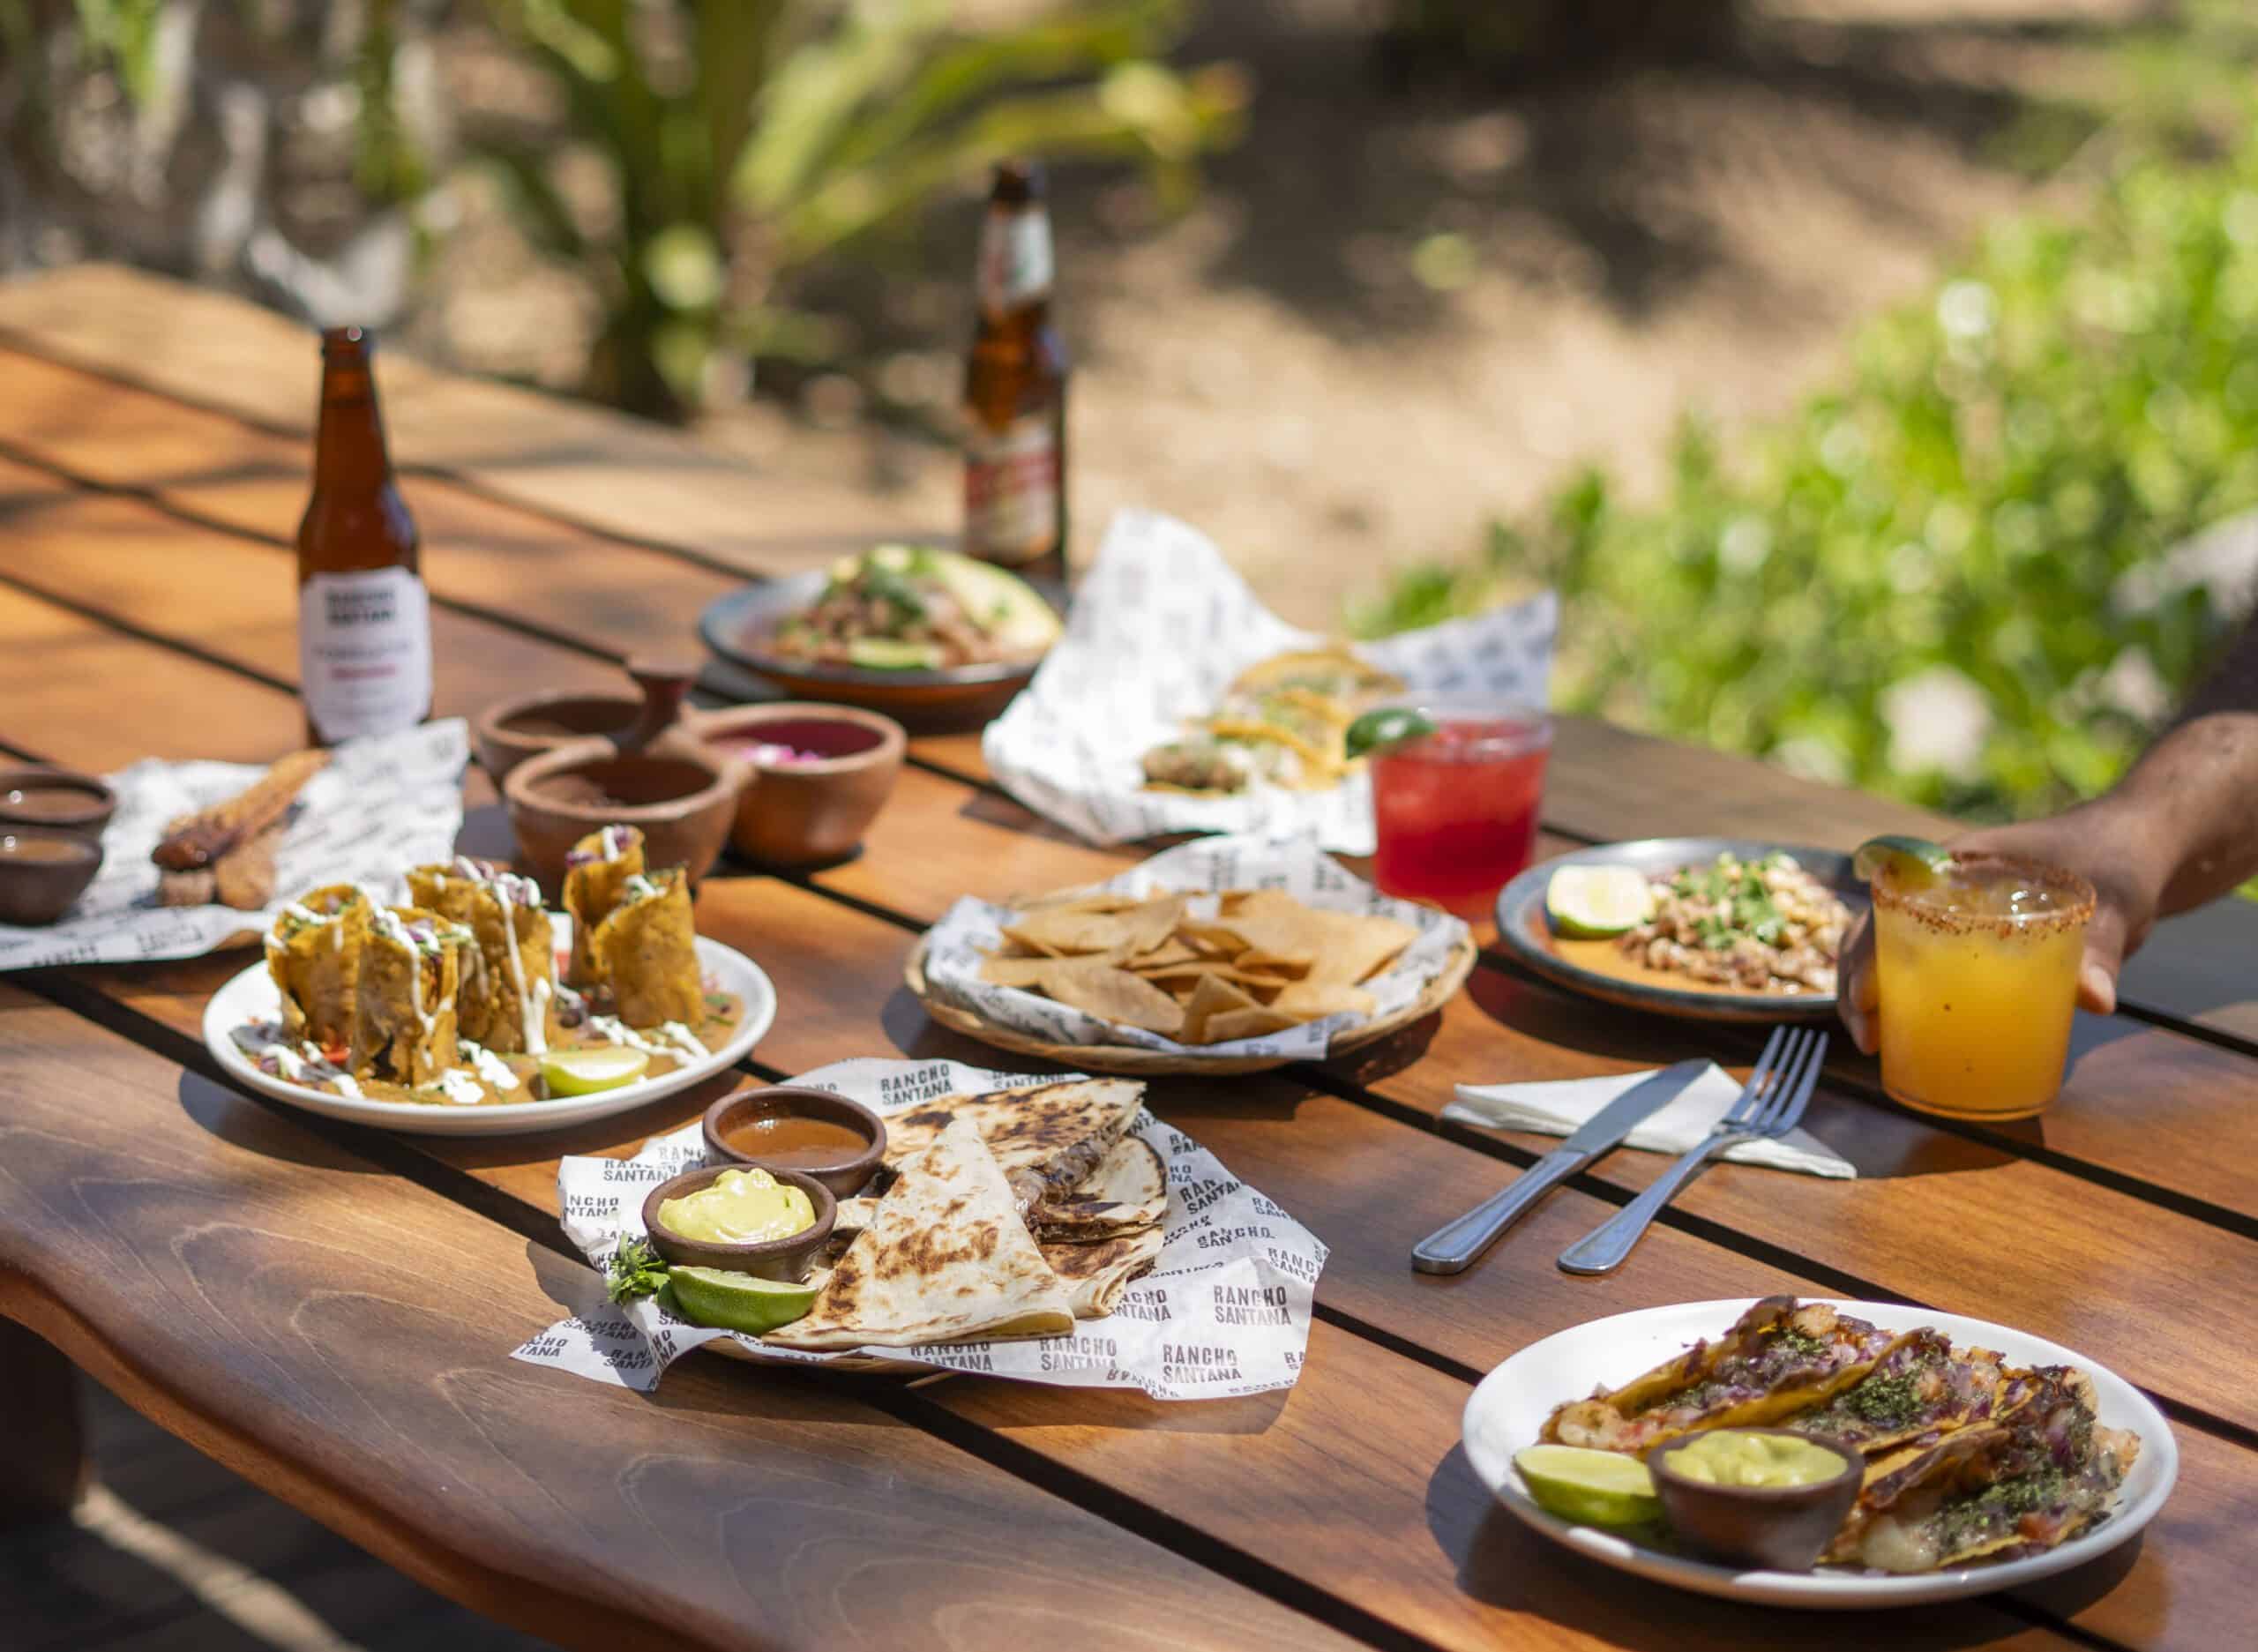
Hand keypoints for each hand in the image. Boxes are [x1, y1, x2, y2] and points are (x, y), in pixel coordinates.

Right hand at [1836, 802, 2166, 1054]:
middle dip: (1856, 983)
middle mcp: (1943, 889)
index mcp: (1957, 865)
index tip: (1867, 996)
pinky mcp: (1977, 940)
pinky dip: (1910, 998)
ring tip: (1876, 1045)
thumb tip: (2095, 1000)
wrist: (2138, 850)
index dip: (1863, 949)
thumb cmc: (2115, 859)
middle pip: (1873, 932)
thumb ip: (2101, 950)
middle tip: (1869, 1039)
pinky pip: (1928, 966)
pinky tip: (1909, 1038)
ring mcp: (1956, 915)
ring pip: (1893, 952)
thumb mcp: (2111, 904)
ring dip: (1874, 996)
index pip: (1887, 902)